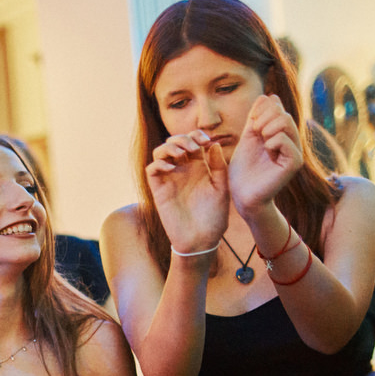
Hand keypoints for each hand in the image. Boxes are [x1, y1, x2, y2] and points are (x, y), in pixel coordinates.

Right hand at [145, 131, 230, 254]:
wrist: (201, 240)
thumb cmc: (214, 217)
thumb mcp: (222, 189)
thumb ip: (219, 167)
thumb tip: (213, 144)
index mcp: (199, 167)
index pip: (193, 142)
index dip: (197, 135)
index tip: (206, 140)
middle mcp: (183, 170)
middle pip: (175, 142)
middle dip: (183, 138)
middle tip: (194, 146)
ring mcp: (170, 179)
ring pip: (160, 152)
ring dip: (170, 147)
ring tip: (182, 154)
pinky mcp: (159, 190)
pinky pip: (152, 169)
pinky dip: (159, 163)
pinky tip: (172, 167)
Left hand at [228, 95, 303, 218]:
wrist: (242, 195)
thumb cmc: (243, 171)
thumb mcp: (248, 138)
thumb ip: (256, 118)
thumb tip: (268, 96)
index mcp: (280, 135)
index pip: (278, 108)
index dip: (264, 108)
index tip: (252, 123)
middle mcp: (291, 142)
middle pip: (283, 113)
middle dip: (265, 117)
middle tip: (255, 131)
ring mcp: (294, 153)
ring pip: (286, 123)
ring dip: (268, 127)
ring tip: (261, 140)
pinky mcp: (294, 163)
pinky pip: (287, 140)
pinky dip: (273, 141)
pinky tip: (267, 150)